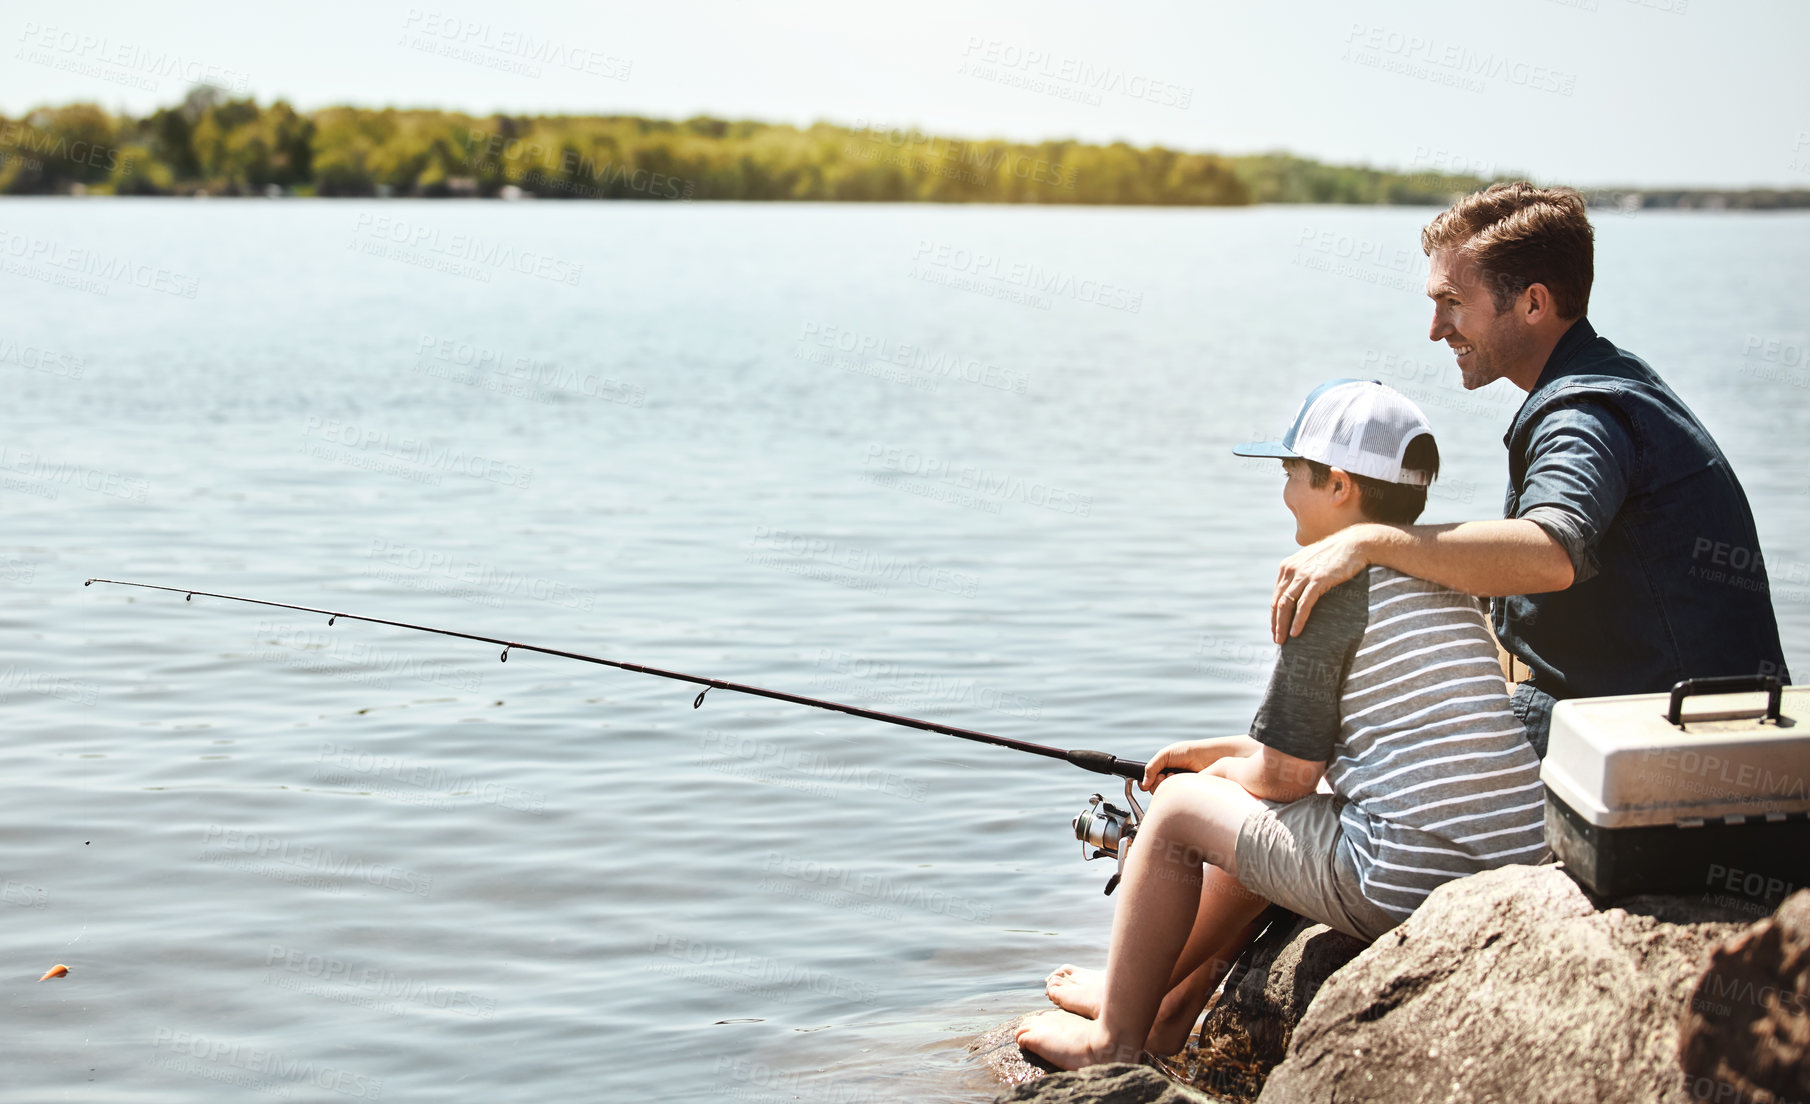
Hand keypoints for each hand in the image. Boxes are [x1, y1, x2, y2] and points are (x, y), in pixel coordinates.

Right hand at [1141, 740, 1225, 791]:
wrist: (1208, 757)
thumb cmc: (1189, 752)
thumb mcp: (1165, 755)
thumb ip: (1151, 767)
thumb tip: (1143, 784)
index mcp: (1163, 770)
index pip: (1148, 781)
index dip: (1147, 781)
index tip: (1150, 780)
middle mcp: (1169, 780)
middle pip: (1154, 790)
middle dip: (1156, 783)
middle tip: (1164, 776)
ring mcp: (1178, 788)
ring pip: (1164, 795)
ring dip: (1166, 785)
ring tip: (1174, 776)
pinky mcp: (1187, 795)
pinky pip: (1176, 799)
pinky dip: (1176, 790)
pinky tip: (1182, 782)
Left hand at [1272, 527, 1370, 643]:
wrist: (1356, 544)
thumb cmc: (1337, 555)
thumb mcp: (1314, 562)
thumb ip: (1303, 574)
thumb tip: (1301, 591)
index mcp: (1288, 566)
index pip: (1276, 595)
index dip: (1275, 614)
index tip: (1276, 628)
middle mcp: (1291, 569)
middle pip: (1278, 602)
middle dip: (1276, 623)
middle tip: (1278, 640)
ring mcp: (1304, 574)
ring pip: (1286, 605)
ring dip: (1283, 625)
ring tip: (1284, 641)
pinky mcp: (1317, 580)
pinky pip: (1303, 605)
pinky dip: (1298, 620)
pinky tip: (1296, 632)